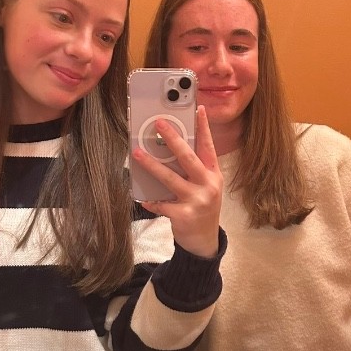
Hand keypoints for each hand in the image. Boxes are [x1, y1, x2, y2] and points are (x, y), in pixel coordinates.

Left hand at [130, 106, 222, 257]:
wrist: (204, 241)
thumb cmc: (202, 208)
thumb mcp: (206, 187)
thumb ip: (194, 170)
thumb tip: (171, 148)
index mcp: (213, 175)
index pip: (209, 147)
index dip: (204, 128)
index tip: (199, 109)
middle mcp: (208, 185)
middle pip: (188, 157)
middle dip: (172, 139)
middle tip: (158, 124)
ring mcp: (197, 200)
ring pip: (170, 178)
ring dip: (151, 165)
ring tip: (137, 153)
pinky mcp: (184, 215)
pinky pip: (162, 204)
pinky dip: (152, 201)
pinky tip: (144, 199)